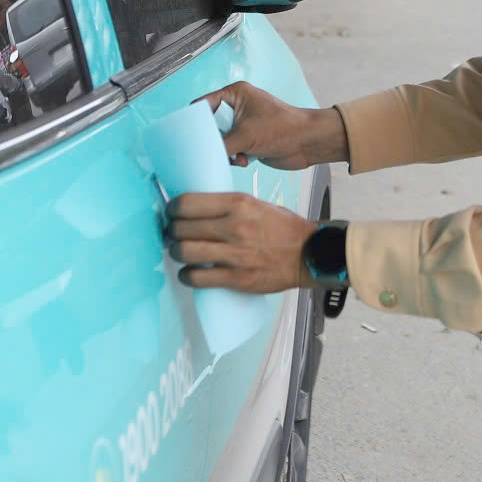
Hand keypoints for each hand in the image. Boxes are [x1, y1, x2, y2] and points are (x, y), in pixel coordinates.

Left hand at [165, 193, 311, 293]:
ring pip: (185, 252)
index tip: (171, 213)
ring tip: (180, 253)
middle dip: (171, 232)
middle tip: (173, 235)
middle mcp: (234, 227)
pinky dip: (187, 276)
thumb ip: (228, 206)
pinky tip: (188, 274)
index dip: (172, 209)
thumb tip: (197, 209)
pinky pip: (198, 277)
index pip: (188, 203)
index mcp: (237, 203)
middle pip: (181, 228)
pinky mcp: (237, 277)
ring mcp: (235, 254)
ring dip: (176, 253)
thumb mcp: (256, 204)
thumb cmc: (283, 228)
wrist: (310, 253)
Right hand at [205, 82, 348, 169]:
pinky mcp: (249, 139)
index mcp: (235, 94)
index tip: (187, 135)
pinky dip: (236, 157)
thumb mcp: (244, 136)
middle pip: (211, 124)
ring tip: (236, 155)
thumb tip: (203, 154)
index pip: (204, 103)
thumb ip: (220, 145)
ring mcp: (244, 124)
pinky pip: (232, 149)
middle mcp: (238, 107)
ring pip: (221, 140)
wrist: (307, 143)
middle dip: (213, 139)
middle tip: (212, 149)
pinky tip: (246, 160)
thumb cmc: (283, 128)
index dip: (195, 119)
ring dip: (226, 151)